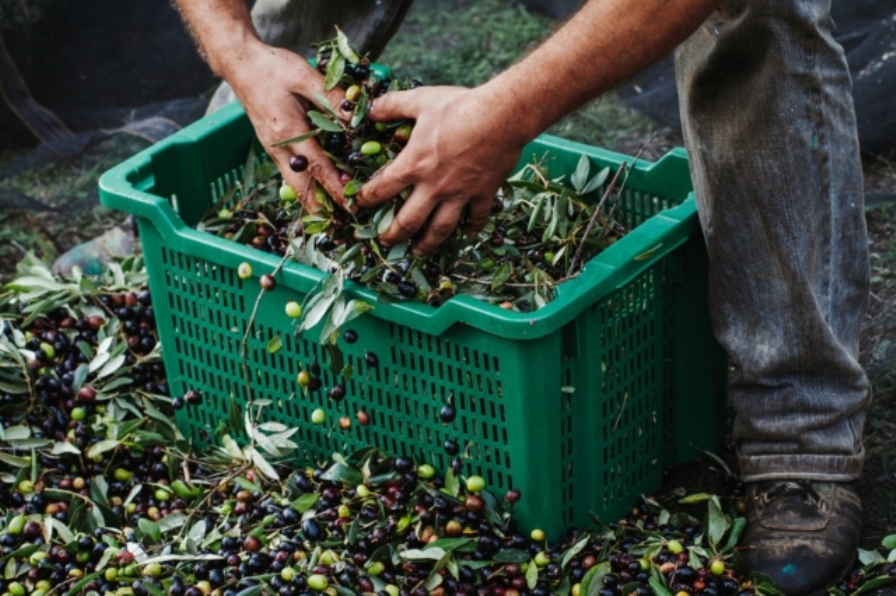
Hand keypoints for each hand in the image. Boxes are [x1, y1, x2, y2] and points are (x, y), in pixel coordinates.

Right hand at [227, 44, 349, 209]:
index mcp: (288, 131)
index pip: (317, 166)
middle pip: (301, 187)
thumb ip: (332, 98)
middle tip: (341, 225)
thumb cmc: (272, 68)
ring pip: (294, 185)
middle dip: (322, 208)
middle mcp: (278, 147)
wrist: (241, 65)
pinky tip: (320, 194)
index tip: (350, 206)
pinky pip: (291, 174)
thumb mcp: (305, 76)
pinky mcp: (274, 148)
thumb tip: (357, 117)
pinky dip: (306, 187)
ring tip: (333, 218)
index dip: (335, 188)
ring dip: (313, 202)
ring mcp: (274, 150)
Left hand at [357, 86, 527, 254]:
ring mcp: (460, 194)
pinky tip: (467, 234)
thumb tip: (371, 109)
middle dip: (393, 235)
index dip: (366, 199)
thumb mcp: (420, 100)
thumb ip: (393, 106)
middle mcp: (434, 187)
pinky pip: (476, 217)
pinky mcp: (483, 194)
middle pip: (408, 222)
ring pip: (440, 229)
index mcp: (414, 165)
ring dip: (427, 243)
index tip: (360, 205)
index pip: (381, 190)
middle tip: (385, 241)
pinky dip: (472, 228)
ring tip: (418, 252)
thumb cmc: (458, 107)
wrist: (501, 117)